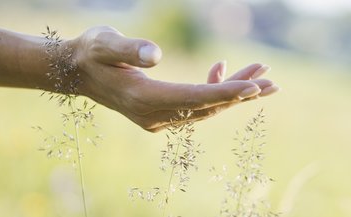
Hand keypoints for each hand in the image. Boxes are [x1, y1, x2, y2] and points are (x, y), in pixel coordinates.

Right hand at [66, 26, 278, 131]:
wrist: (77, 71)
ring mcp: (157, 118)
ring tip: (262, 74)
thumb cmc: (90, 51)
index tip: (254, 88)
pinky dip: (213, 90)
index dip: (224, 93)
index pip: (192, 98)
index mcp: (141, 97)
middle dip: (241, 93)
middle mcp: (152, 114)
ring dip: (233, 92)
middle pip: (205, 106)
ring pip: (204, 108)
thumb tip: (156, 55)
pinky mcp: (160, 114)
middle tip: (273, 80)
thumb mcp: (104, 43)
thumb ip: (128, 48)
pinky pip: (194, 106)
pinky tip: (222, 70)